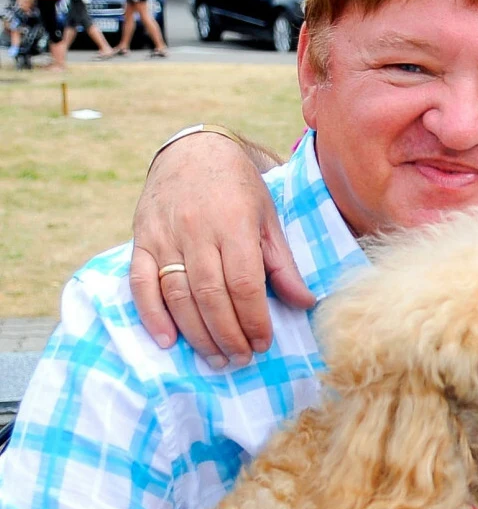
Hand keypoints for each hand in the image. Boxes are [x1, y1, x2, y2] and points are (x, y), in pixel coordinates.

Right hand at [129, 132, 312, 367]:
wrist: (194, 150)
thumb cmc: (239, 189)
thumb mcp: (269, 219)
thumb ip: (282, 264)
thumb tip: (305, 303)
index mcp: (234, 224)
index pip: (244, 284)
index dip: (254, 319)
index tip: (264, 343)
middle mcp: (196, 230)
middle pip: (211, 295)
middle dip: (228, 334)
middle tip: (242, 358)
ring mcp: (165, 236)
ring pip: (178, 295)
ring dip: (197, 333)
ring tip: (216, 358)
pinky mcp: (141, 240)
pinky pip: (140, 283)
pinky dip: (152, 315)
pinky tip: (168, 340)